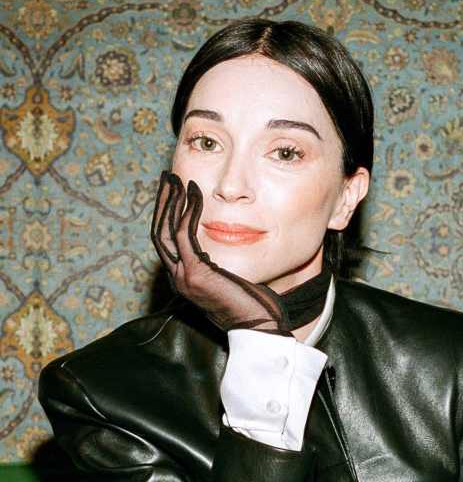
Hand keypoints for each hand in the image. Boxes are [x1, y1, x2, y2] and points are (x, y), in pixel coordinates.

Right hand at [150, 171, 291, 334]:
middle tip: (167, 177)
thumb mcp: (227, 279)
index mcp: (184, 278)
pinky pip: (185, 235)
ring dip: (170, 201)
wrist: (260, 327)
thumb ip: (215, 265)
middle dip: (162, 202)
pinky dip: (188, 211)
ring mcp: (184, 277)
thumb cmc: (253, 304)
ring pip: (166, 231)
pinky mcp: (195, 274)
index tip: (172, 191)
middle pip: (159, 232)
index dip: (166, 213)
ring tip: (175, 178)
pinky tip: (194, 193)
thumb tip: (213, 252)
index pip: (166, 240)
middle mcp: (178, 278)